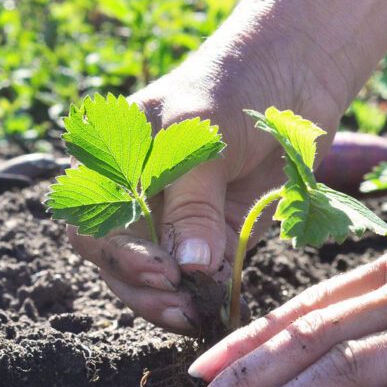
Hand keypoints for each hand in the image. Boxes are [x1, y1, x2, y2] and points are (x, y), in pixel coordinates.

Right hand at [66, 37, 343, 333]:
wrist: (295, 73)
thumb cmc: (235, 85)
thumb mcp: (202, 134)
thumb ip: (192, 201)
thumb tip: (188, 266)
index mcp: (113, 163)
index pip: (91, 222)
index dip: (117, 255)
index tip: (160, 271)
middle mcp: (139, 196)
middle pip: (116, 261)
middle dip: (142, 288)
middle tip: (180, 304)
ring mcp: (178, 219)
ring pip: (155, 278)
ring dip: (172, 301)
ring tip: (197, 313)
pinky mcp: (217, 235)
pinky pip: (202, 277)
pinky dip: (207, 295)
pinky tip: (220, 303)